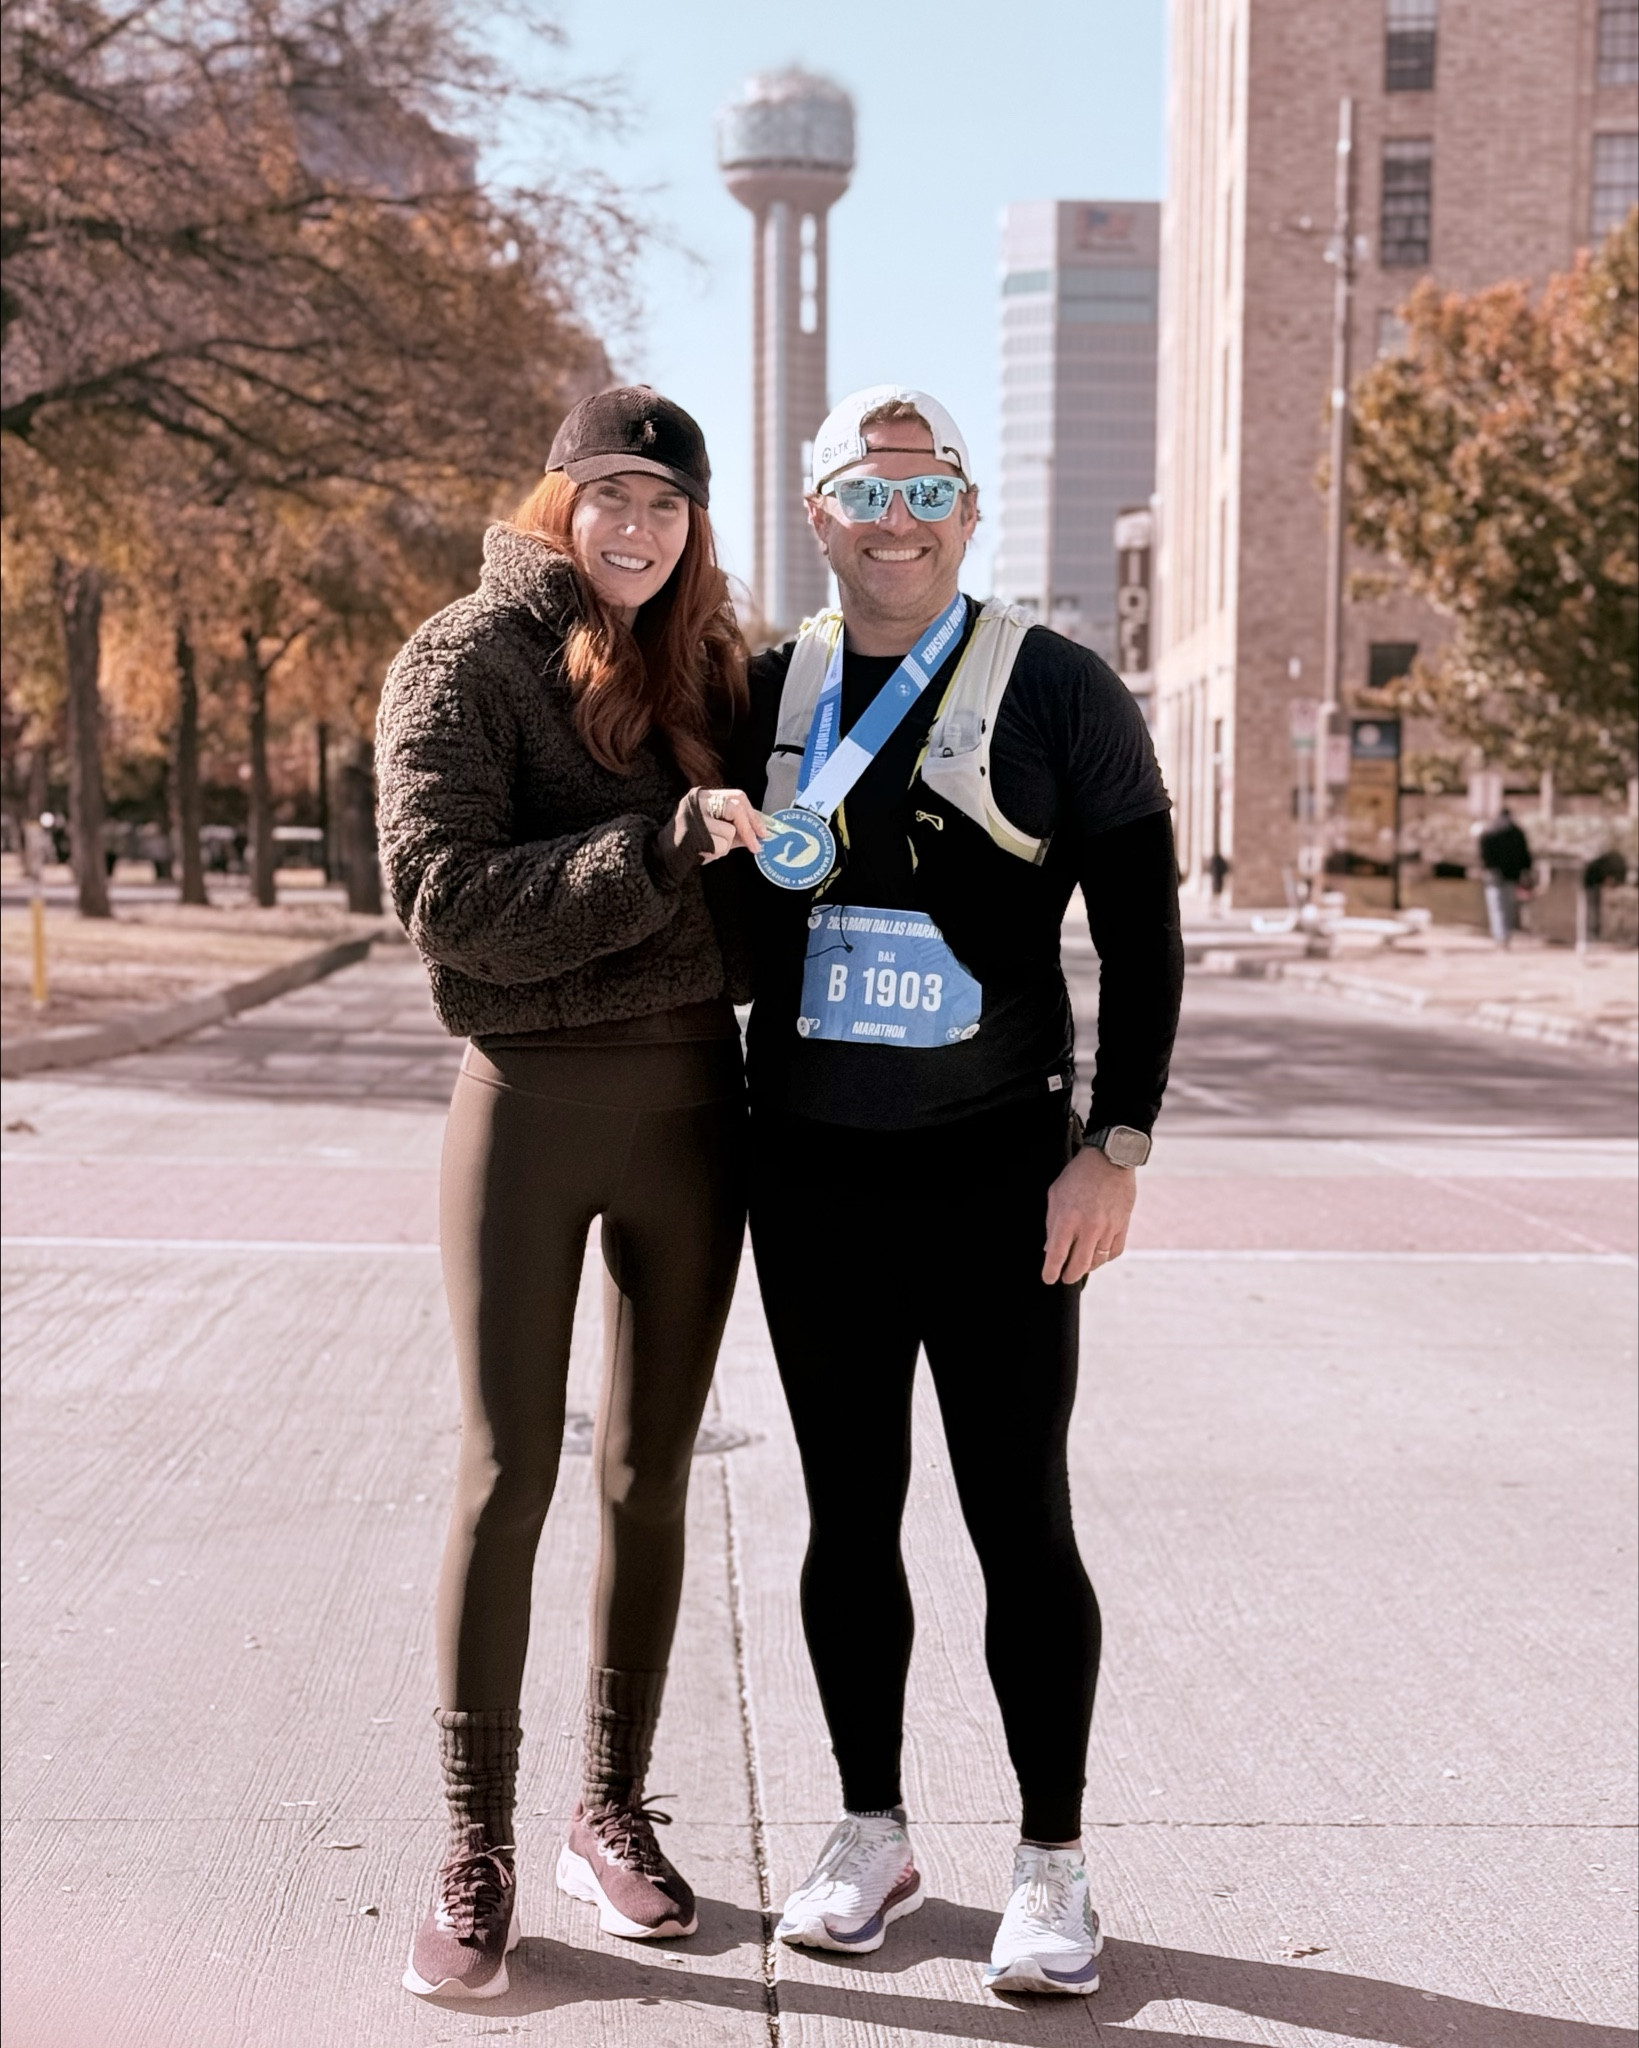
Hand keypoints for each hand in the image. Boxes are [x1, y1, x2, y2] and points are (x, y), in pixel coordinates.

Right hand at [650, 788, 766, 888]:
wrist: (664, 854)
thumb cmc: (693, 841)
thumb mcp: (716, 829)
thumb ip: (736, 828)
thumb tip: (761, 833)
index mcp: (704, 795)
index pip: (737, 797)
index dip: (753, 814)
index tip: (763, 831)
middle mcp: (698, 801)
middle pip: (735, 808)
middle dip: (749, 829)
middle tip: (757, 846)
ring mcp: (694, 816)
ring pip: (729, 830)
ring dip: (726, 845)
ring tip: (711, 847)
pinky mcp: (693, 834)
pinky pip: (720, 844)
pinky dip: (718, 853)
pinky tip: (704, 852)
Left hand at [1041, 1144, 1137, 1284]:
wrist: (1110, 1159)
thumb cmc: (1078, 1175)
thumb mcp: (1055, 1194)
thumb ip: (1051, 1223)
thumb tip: (1049, 1248)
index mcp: (1067, 1219)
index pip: (1056, 1255)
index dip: (1050, 1272)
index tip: (1048, 1278)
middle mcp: (1088, 1227)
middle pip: (1079, 1266)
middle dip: (1069, 1276)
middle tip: (1065, 1278)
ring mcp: (1108, 1228)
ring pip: (1098, 1261)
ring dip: (1087, 1267)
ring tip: (1080, 1264)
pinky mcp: (1122, 1226)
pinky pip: (1114, 1252)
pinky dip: (1105, 1257)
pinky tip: (1098, 1254)